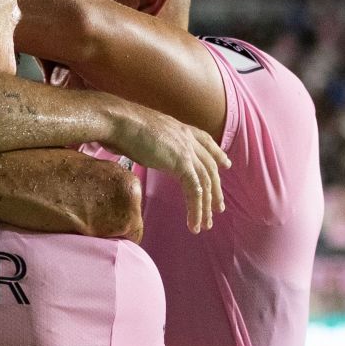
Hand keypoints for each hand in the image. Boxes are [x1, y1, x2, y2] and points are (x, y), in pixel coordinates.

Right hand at [100, 100, 231, 233]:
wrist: (118, 121)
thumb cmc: (121, 126)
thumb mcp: (144, 133)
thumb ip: (152, 143)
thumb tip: (142, 149)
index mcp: (180, 128)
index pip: (206, 142)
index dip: (217, 155)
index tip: (225, 165)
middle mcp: (188, 138)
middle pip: (210, 167)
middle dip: (216, 189)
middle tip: (219, 207)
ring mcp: (187, 150)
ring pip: (205, 182)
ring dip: (206, 206)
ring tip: (206, 224)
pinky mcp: (181, 163)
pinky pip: (195, 190)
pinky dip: (196, 209)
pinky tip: (194, 224)